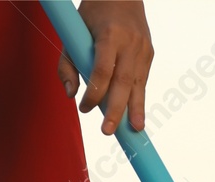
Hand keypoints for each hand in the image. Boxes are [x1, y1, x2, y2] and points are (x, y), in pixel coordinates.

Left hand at [55, 0, 154, 135]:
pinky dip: (138, 99)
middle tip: (108, 131)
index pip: (103, 70)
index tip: (84, 108)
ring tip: (134, 131)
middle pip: (123, 81)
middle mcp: (130, 42)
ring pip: (138, 83)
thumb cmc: (91, 16)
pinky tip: (137, 118)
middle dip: (116, 108)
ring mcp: (143, 48)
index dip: (94, 93)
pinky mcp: (148, 54)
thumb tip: (70, 95)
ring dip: (135, 108)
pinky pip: (142, 80)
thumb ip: (66, 65)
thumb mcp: (72, 35)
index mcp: (109, 35)